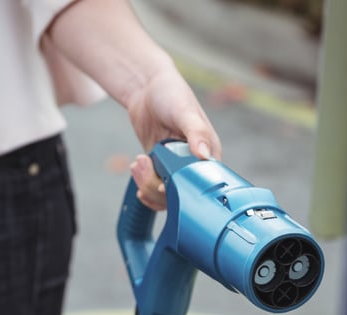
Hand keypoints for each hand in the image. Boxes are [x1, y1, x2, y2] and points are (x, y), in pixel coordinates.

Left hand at [126, 67, 220, 210]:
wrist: (147, 88)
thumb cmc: (172, 94)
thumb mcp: (184, 111)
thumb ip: (196, 133)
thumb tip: (204, 155)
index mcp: (209, 154)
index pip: (202, 184)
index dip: (184, 190)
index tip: (165, 185)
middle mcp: (194, 164)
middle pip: (180, 194)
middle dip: (157, 185)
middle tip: (144, 163)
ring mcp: (176, 168)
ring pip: (164, 194)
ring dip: (146, 184)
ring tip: (138, 163)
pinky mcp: (160, 167)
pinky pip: (154, 187)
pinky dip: (143, 184)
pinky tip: (137, 171)